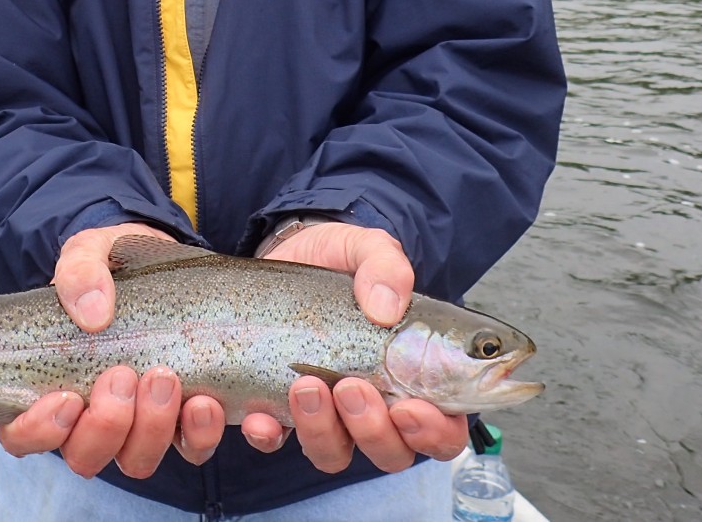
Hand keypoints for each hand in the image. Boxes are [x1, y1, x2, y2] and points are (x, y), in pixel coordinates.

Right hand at [0, 223, 227, 474]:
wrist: (168, 261)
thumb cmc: (114, 266)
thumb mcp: (90, 251)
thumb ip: (79, 271)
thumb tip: (92, 311)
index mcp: (48, 384)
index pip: (22, 435)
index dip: (39, 430)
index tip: (67, 398)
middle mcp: (89, 417)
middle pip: (84, 456)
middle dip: (105, 426)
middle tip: (123, 374)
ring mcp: (137, 425)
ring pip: (135, 460)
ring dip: (151, 430)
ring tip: (166, 378)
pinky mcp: (182, 421)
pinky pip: (192, 449)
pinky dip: (202, 434)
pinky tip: (211, 403)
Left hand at [244, 223, 468, 472]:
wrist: (285, 250)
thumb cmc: (338, 258)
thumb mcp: (366, 248)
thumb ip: (386, 266)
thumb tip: (385, 307)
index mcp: (412, 376)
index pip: (442, 430)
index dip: (433, 433)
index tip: (408, 408)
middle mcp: (373, 404)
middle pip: (390, 452)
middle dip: (373, 430)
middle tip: (351, 387)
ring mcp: (325, 412)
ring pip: (334, 454)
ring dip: (322, 431)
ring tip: (305, 384)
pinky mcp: (278, 408)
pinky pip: (274, 442)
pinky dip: (267, 437)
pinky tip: (259, 417)